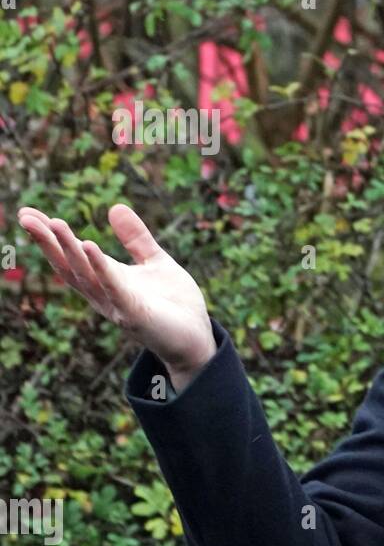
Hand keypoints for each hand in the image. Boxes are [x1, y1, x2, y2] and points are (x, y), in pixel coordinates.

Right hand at [17, 203, 216, 390]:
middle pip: (70, 266)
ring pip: (87, 276)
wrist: (196, 338)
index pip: (72, 257)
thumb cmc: (174, 304)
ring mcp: (117, 305)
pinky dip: (101, 268)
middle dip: (48, 242)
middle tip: (25, 217)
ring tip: (54, 223)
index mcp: (107, 280)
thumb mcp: (155, 261)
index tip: (27, 213)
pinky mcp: (135, 315)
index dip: (50, 237)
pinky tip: (89, 246)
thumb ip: (136, 238)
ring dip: (70, 249)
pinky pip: (115, 289)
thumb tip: (114, 207)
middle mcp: (104, 294)